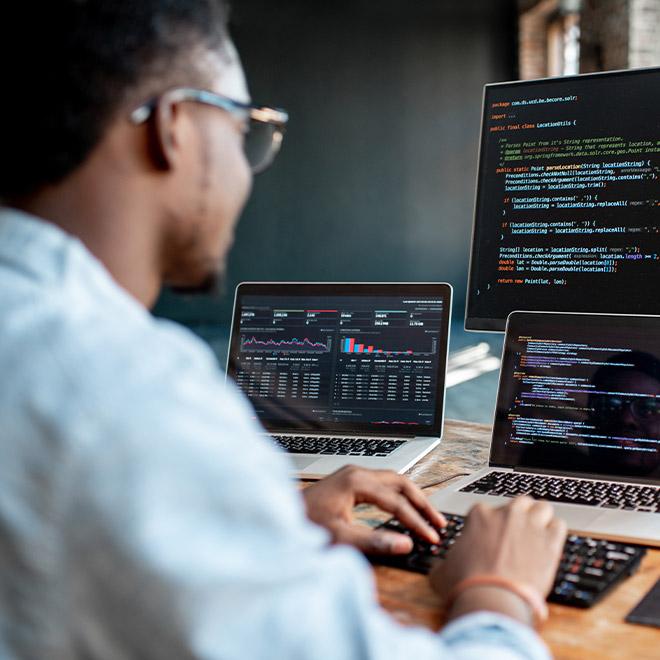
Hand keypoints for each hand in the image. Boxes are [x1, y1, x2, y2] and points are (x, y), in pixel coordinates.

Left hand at [302, 465, 445, 554]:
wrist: (279, 516)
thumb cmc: (304, 525)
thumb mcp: (339, 537)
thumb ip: (374, 541)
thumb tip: (405, 544)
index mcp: (356, 482)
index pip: (396, 501)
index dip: (416, 521)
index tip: (431, 538)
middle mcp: (356, 473)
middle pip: (400, 482)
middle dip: (422, 503)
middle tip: (439, 523)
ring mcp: (352, 475)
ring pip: (393, 481)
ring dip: (412, 498)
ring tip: (428, 516)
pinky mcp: (349, 482)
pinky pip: (382, 484)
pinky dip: (398, 496)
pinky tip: (404, 509)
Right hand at [430, 496, 565, 622]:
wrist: (491, 600)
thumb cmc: (466, 585)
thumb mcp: (443, 570)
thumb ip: (446, 562)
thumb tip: (441, 569)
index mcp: (479, 515)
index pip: (489, 510)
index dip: (492, 525)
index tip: (493, 539)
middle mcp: (506, 514)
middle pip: (519, 503)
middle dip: (519, 515)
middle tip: (518, 534)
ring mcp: (530, 525)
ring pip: (542, 507)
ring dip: (540, 518)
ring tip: (538, 535)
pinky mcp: (550, 541)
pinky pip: (559, 525)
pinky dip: (556, 533)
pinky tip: (550, 545)